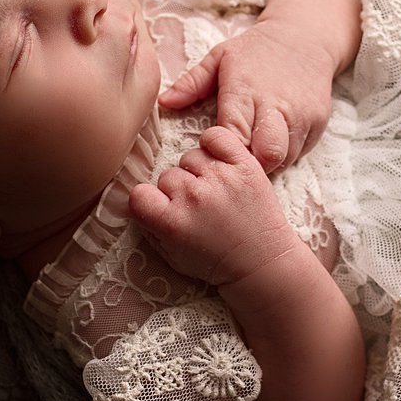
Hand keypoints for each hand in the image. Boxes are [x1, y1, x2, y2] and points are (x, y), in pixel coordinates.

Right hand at [128, 126, 300, 287]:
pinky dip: (215, 144)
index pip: (139, 194)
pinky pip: (216, 136)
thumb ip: (150, 228)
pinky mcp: (245, 166)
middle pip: (167, 176)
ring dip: (198, 171)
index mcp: (172, 222)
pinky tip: (220, 162)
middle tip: (198, 209)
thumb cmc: (217, 262)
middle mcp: (194, 197)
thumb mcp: (172, 257)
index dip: (149, 201)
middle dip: (177, 191)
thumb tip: (138, 200)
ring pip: (190, 157)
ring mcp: (220, 178)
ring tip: (214, 192)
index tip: (162, 209)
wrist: (262, 264)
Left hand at [157, 19, 336, 173]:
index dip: (221, 152)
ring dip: (264, 164)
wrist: (305, 38)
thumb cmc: (255, 51)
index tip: (210, 153)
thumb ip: (192, 82)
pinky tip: (269, 146)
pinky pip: (299, 154)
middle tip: (232, 165)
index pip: (234, 136)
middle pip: (266, 155)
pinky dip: (283, 157)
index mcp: (247, 90)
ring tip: (249, 156)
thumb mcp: (220, 57)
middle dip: (248, 167)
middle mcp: (277, 106)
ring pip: (283, 160)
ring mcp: (302, 116)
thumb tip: (164, 103)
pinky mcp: (318, 124)